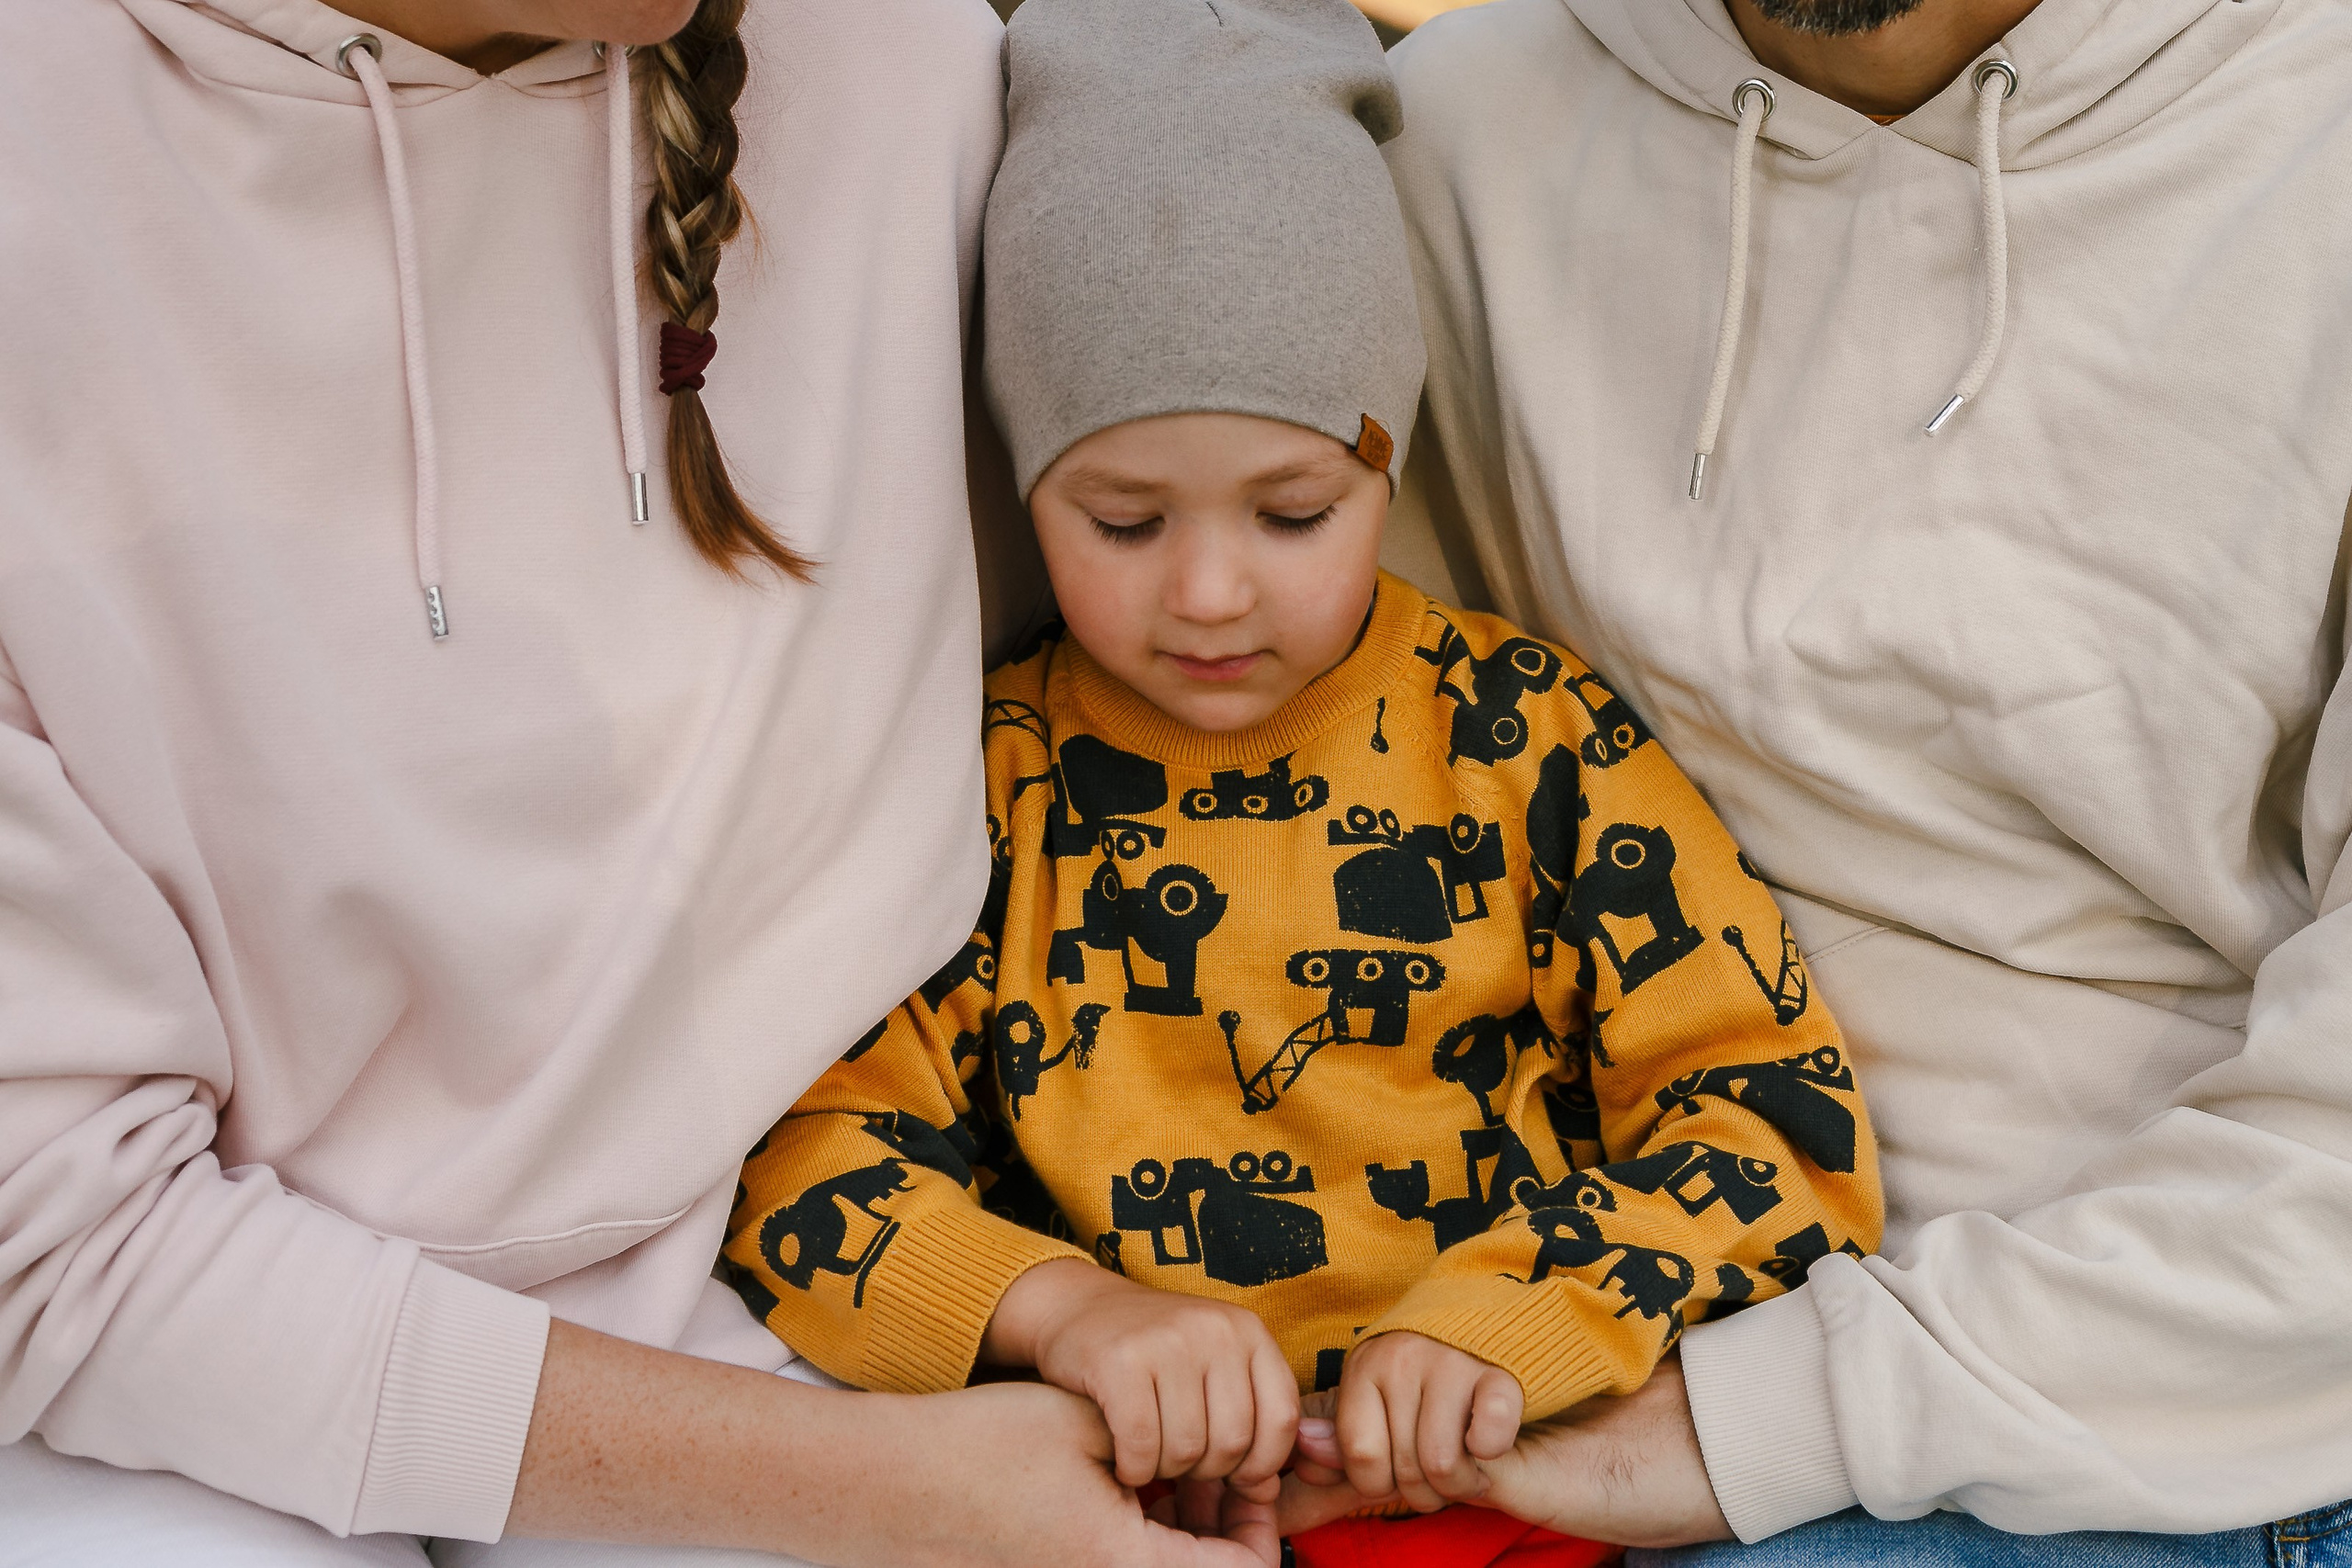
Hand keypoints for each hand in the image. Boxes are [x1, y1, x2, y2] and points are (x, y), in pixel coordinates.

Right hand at [507, 1320, 1276, 1566]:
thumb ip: (1161, 1437)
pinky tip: (1126, 1480)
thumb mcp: (1085, 1420)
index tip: (1248, 1471)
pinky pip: (1127, 1562)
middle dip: (1222, 1529)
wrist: (882, 1484)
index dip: (1258, 1523)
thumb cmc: (979, 1445)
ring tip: (1168, 1467)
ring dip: (1182, 1533)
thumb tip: (1225, 1447)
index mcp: (1123, 1565)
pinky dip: (1142, 1533)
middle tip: (1216, 1468)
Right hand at [983, 1258, 1299, 1490]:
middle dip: (1206, 1471)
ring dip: (1166, 1472)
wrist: (1076, 1306)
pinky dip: (1134, 1468)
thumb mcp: (1211, 1373)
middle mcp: (1214, 1328)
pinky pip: (1142, 1445)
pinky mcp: (1119, 1360)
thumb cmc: (1153, 1353)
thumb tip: (1266, 1495)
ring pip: (1188, 1450)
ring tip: (1151, 1456)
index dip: (1262, 1462)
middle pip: (1234, 1441)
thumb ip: (1248, 1425)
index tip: (1234, 1477)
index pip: (1282, 1417)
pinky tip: (1125, 1462)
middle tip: (1179, 1463)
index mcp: (1247, 1330)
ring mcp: (1167, 1340)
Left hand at [1314, 1331, 1521, 1513]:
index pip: (1359, 1454)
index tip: (1397, 1474)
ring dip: (1461, 1484)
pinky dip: (1492, 1450)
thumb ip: (1338, 1444)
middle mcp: (1401, 1356)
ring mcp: (1451, 1360)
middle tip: (1439, 1475)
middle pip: (1404, 1467)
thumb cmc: (1424, 1385)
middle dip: (1425, 1492)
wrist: (1488, 1324)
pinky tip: (1490, 1442)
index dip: (1380, 1483)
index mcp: (1363, 1365)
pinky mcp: (1501, 1371)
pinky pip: (1489, 1435)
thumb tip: (1302, 1449)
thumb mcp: (1375, 1408)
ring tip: (1467, 1468)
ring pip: (1442, 1464)